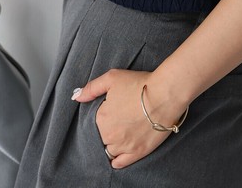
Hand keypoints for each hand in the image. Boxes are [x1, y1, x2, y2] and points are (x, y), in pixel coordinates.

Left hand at [72, 69, 188, 168]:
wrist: (165, 94)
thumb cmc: (139, 84)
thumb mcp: (112, 78)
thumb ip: (92, 88)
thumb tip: (76, 97)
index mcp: (101, 118)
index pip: (93, 122)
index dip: (102, 116)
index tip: (111, 110)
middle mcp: (110, 135)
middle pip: (101, 137)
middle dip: (106, 130)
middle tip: (118, 120)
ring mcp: (124, 146)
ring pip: (109, 150)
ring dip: (112, 144)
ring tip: (120, 134)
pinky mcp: (138, 152)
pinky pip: (120, 163)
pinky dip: (117, 160)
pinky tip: (118, 153)